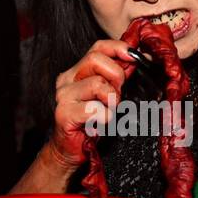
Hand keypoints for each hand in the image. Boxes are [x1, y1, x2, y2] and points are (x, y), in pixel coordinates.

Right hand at [46, 38, 137, 167]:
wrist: (71, 149)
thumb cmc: (91, 123)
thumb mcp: (108, 95)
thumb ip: (118, 76)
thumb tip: (134, 59)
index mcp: (76, 72)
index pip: (97, 48)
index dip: (118, 48)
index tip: (134, 57)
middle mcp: (66, 80)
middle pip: (96, 60)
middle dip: (116, 76)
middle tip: (118, 95)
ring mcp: (63, 96)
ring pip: (97, 84)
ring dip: (111, 101)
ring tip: (108, 112)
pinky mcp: (64, 113)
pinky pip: (96, 109)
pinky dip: (106, 118)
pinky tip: (100, 124)